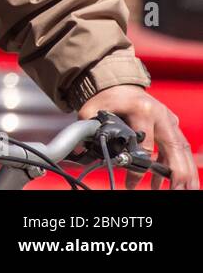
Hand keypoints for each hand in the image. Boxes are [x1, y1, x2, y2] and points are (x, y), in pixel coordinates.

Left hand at [80, 85, 198, 189]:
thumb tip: (86, 150)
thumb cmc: (105, 98)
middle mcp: (160, 114)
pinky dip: (179, 164)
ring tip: (183, 189)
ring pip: (182, 148)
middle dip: (178, 172)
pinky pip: (180, 147)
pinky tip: (172, 181)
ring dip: (185, 171)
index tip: (131, 183)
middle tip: (177, 190)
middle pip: (174, 147)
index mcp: (140, 110)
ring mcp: (168, 119)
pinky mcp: (171, 124)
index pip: (145, 145)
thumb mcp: (92, 110)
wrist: (116, 82)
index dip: (139, 167)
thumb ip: (89, 129)